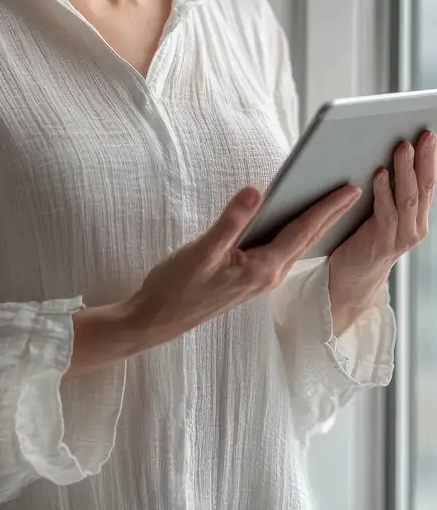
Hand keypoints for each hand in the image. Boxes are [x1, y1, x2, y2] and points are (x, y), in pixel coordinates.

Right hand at [126, 181, 361, 346]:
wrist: (158, 320)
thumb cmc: (176, 288)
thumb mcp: (202, 251)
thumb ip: (231, 221)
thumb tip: (257, 191)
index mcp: (262, 269)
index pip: (302, 231)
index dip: (327, 208)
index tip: (349, 189)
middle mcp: (268, 276)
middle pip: (306, 239)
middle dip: (330, 214)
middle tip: (353, 190)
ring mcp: (259, 280)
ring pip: (294, 246)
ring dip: (314, 224)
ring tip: (329, 202)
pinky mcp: (248, 279)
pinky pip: (280, 251)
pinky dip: (292, 233)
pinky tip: (291, 221)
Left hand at [328, 131, 436, 316]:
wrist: (352, 277)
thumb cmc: (364, 237)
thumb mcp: (385, 211)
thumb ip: (391, 190)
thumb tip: (391, 152)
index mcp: (419, 216)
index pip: (430, 181)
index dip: (432, 157)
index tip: (431, 132)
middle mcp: (416, 226)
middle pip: (424, 186)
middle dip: (426, 157)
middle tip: (424, 133)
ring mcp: (402, 236)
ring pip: (408, 197)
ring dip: (406, 170)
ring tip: (403, 147)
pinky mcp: (382, 242)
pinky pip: (386, 213)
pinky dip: (383, 191)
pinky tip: (379, 174)